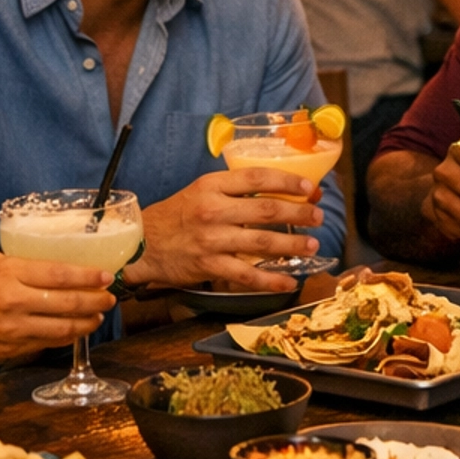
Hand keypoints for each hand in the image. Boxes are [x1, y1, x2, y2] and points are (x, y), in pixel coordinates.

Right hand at [0, 249, 113, 359]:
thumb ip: (16, 261)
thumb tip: (44, 262)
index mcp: (9, 274)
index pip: (60, 274)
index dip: (88, 276)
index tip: (105, 276)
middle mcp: (14, 302)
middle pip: (68, 303)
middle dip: (95, 300)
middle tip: (110, 297)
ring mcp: (14, 329)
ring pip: (62, 328)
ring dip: (87, 322)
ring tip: (99, 315)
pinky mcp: (11, 349)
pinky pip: (47, 343)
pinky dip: (66, 337)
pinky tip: (76, 330)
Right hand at [125, 167, 321, 293]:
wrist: (142, 243)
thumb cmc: (177, 215)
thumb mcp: (201, 190)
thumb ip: (233, 190)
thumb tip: (276, 191)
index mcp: (212, 185)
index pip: (257, 177)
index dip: (287, 181)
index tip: (309, 188)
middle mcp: (213, 210)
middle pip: (265, 209)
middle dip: (298, 213)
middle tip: (318, 216)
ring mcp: (211, 239)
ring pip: (261, 242)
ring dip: (291, 244)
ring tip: (311, 245)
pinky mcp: (209, 266)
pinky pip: (246, 274)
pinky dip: (270, 279)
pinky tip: (288, 281)